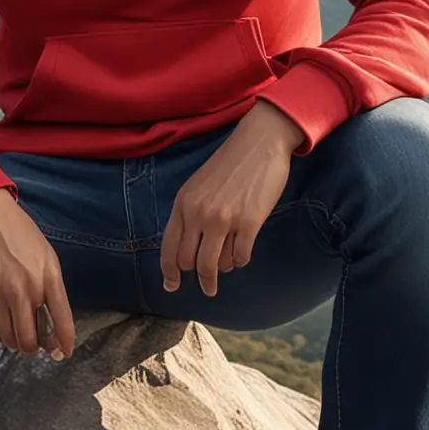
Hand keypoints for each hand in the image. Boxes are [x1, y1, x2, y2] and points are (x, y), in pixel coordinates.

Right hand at [0, 189, 76, 359]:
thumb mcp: (48, 258)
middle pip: (30, 340)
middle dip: (35, 348)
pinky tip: (2, 327)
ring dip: (16, 343)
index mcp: (48, 277)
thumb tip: (53, 323)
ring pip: (8, 339)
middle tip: (37, 344)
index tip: (64, 352)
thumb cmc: (23, 237)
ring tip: (19, 334)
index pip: (62, 320)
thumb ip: (53, 290)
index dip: (65, 342)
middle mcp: (23, 289)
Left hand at [160, 101, 301, 296]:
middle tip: (209, 286)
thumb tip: (186, 252)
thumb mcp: (198, 187)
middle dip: (201, 278)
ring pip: (215, 265)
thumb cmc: (230, 165)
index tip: (172, 286)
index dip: (169, 273)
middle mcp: (199, 213)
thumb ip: (189, 215)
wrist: (259, 142)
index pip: (169, 248)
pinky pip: (240, 258)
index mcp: (183, 204)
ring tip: (229, 259)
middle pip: (191, 263)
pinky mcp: (249, 222)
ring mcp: (223, 219)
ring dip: (223, 268)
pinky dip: (241, 259)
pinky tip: (243, 249)